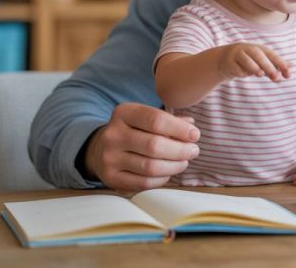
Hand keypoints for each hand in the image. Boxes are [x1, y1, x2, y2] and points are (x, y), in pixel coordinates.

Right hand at [85, 103, 200, 192]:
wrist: (100, 149)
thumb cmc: (133, 130)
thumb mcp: (146, 117)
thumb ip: (168, 120)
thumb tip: (191, 126)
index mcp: (124, 113)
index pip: (156, 120)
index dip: (180, 129)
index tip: (195, 135)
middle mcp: (113, 134)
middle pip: (154, 145)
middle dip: (180, 150)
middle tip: (194, 151)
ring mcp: (109, 158)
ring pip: (150, 166)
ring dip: (174, 166)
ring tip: (184, 162)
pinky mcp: (111, 178)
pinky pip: (143, 182)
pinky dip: (162, 179)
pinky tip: (169, 172)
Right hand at [218, 43, 289, 81]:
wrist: (225, 59)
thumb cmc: (249, 60)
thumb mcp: (262, 60)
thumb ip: (276, 64)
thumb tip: (292, 66)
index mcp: (259, 48)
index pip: (272, 55)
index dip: (281, 63)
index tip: (288, 74)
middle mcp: (248, 49)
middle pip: (259, 56)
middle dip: (268, 66)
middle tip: (276, 77)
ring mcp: (237, 55)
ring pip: (246, 60)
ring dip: (254, 67)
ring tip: (259, 74)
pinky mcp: (229, 63)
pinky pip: (236, 69)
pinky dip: (242, 73)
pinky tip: (243, 74)